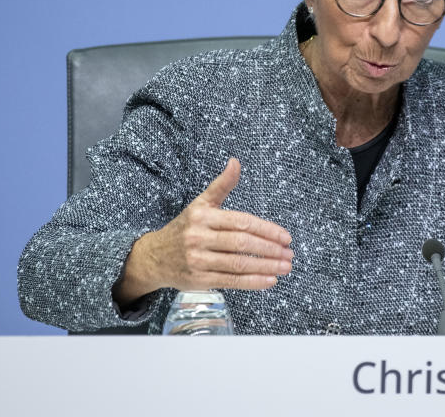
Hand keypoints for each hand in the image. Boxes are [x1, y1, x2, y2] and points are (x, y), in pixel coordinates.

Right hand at [113, 158, 293, 304]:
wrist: (154, 257)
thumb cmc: (185, 228)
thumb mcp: (201, 204)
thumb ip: (221, 186)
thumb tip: (236, 162)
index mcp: (203, 216)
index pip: (241, 222)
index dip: (266, 229)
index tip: (286, 236)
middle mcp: (199, 238)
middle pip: (241, 243)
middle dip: (269, 249)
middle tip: (289, 253)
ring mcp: (198, 261)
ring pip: (238, 264)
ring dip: (266, 266)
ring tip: (285, 266)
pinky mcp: (199, 280)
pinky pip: (231, 281)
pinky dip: (253, 282)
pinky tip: (270, 280)